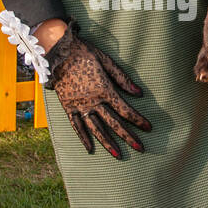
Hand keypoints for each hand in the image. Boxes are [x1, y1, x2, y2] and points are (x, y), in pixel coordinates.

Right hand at [43, 19, 151, 157]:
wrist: (58, 51)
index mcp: (104, 89)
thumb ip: (122, 78)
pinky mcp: (68, 106)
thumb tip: (139, 93)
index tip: (148, 128)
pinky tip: (90, 148)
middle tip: (141, 148)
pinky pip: (76, 125)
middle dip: (128, 137)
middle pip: (113, 123)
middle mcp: (93, 101)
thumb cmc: (84, 53)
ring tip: (118, 155)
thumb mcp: (106, 61)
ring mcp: (79, 106)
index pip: (125, 109)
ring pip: (96, 128)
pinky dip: (83, 138)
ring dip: (108, 143)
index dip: (138, 120)